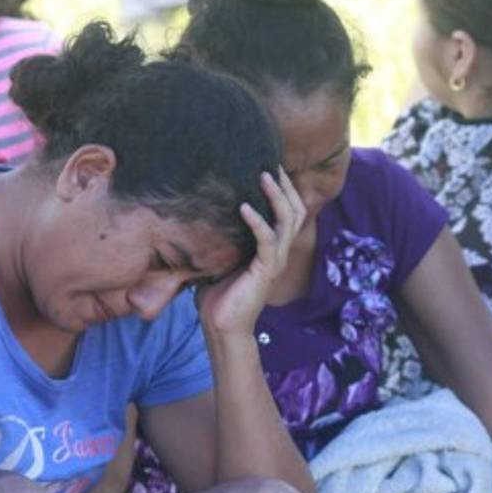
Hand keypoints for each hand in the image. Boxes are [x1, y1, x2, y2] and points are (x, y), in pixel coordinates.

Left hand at [196, 168, 305, 337]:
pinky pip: (267, 241)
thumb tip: (197, 214)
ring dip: (277, 197)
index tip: (269, 166)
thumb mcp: (218, 258)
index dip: (282, 189)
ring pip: (287, 221)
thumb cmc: (216, 296)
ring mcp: (274, 262)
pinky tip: (244, 208)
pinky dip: (258, 222)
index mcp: (270, 249)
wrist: (221, 328)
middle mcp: (278, 252)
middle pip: (294, 211)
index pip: (286, 212)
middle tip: (272, 164)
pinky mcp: (265, 271)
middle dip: (285, 186)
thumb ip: (218, 238)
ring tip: (264, 176)